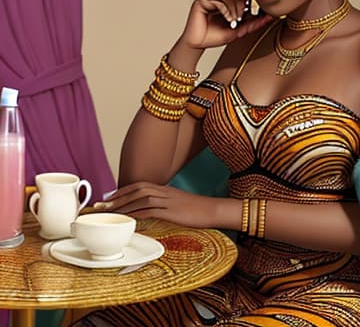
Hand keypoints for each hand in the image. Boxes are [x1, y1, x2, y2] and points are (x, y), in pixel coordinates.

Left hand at [93, 182, 214, 227]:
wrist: (213, 209)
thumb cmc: (197, 209)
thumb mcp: (179, 203)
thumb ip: (165, 204)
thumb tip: (152, 210)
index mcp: (165, 189)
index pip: (139, 185)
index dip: (122, 190)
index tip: (109, 197)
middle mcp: (164, 192)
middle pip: (136, 189)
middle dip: (117, 197)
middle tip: (100, 205)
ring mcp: (168, 200)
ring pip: (140, 198)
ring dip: (122, 205)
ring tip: (108, 212)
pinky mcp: (171, 211)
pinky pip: (150, 211)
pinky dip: (136, 214)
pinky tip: (127, 220)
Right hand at [181, 0, 271, 48]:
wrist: (198, 44)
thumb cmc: (215, 37)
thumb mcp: (239, 31)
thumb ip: (252, 24)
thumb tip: (268, 17)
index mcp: (228, 2)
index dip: (250, 2)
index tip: (256, 12)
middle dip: (242, 7)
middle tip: (241, 20)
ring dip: (235, 9)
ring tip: (234, 22)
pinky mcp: (202, 1)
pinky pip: (219, 0)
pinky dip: (226, 10)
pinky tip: (228, 20)